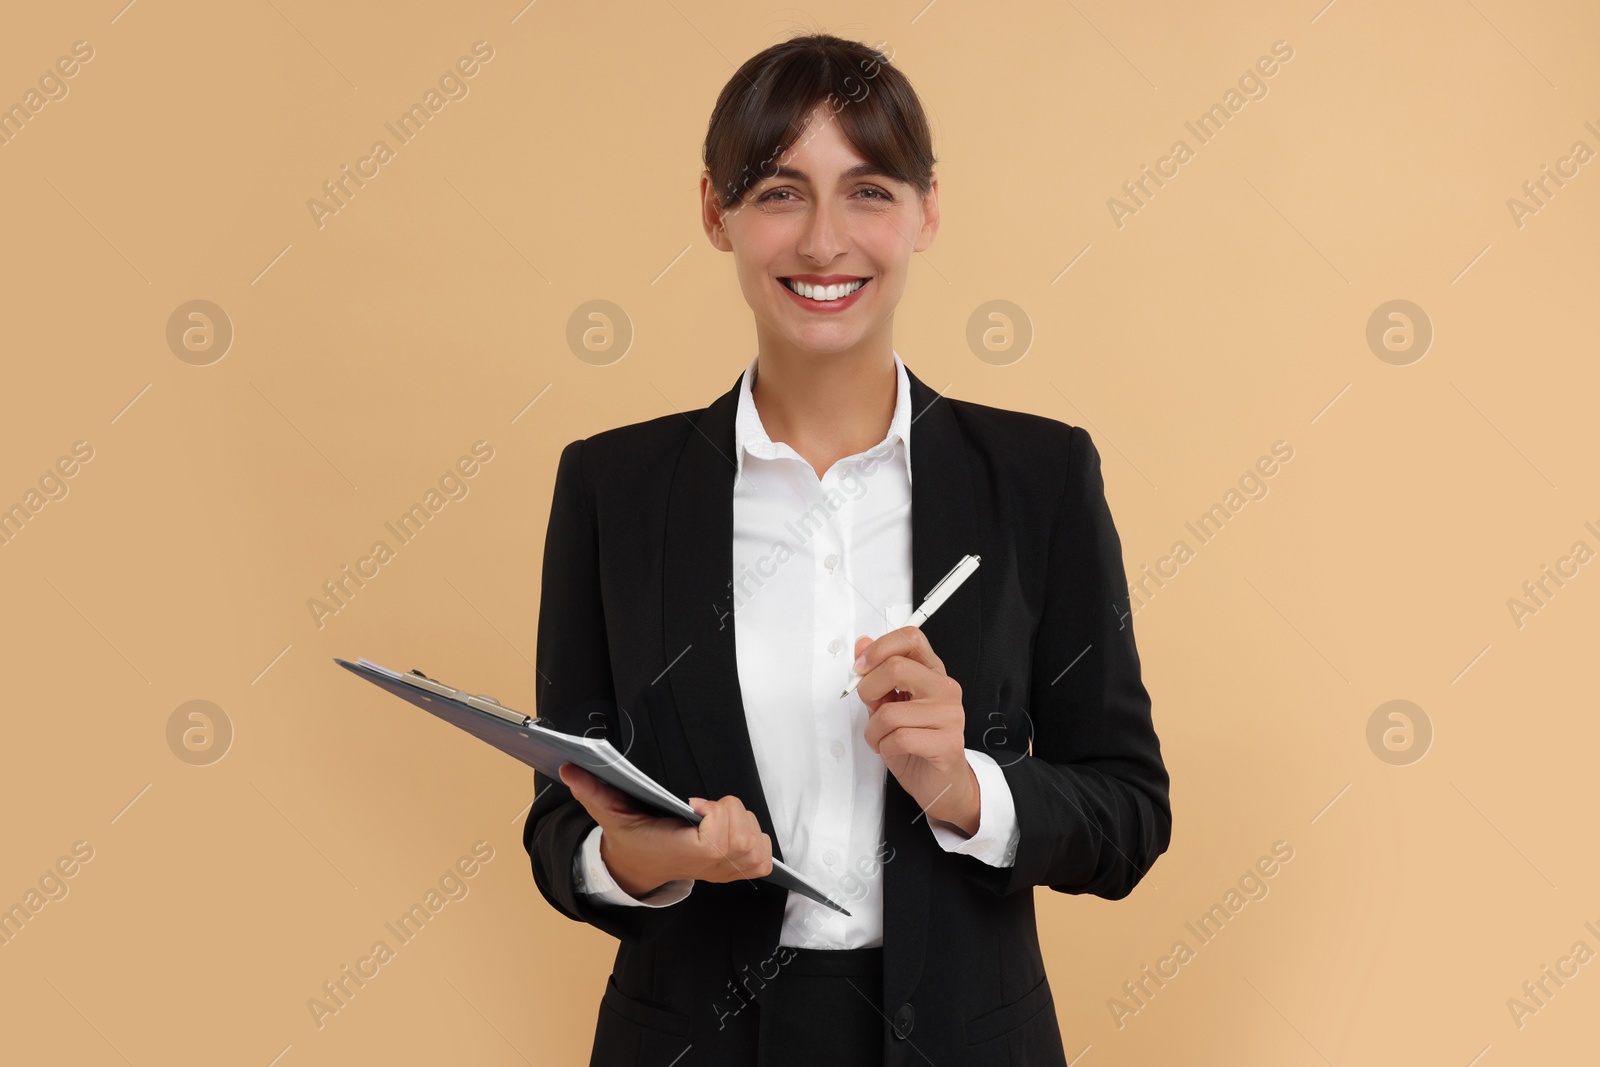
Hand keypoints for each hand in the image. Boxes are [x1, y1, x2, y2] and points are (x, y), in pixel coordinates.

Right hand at [558, 763, 773, 896]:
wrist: (641, 868)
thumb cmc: (633, 838)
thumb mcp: (610, 813)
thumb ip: (593, 791)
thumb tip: (569, 770)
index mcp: (681, 853)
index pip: (718, 840)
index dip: (715, 816)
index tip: (694, 805)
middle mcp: (707, 868)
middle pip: (743, 834)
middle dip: (729, 811)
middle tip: (703, 810)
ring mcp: (725, 873)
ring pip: (755, 838)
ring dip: (741, 821)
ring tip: (714, 820)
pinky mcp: (739, 872)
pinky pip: (764, 854)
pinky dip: (756, 838)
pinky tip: (731, 832)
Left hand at [852, 626, 980, 835]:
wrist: (941, 783)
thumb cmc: (915, 744)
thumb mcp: (890, 705)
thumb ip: (878, 675)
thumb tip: (862, 643)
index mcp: (932, 673)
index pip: (910, 638)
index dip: (879, 648)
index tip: (861, 668)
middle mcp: (945, 688)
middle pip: (896, 667)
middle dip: (868, 690)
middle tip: (869, 707)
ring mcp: (949, 715)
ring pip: (889, 712)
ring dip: (873, 731)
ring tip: (882, 739)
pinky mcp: (947, 742)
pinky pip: (898, 738)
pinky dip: (884, 747)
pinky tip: (893, 750)